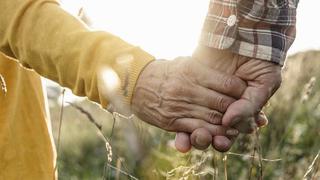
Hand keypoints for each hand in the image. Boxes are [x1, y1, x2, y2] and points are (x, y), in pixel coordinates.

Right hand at [132, 57, 246, 136]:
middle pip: (222, 103)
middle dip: (238, 110)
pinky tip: (222, 134)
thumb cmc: (165, 71)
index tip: (246, 92)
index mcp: (192, 71)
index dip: (241, 90)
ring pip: (212, 119)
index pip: (227, 83)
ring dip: (229, 125)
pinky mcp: (172, 120)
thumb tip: (228, 73)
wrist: (136, 83)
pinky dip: (212, 133)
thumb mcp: (183, 62)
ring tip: (239, 125)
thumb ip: (204, 67)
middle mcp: (187, 88)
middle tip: (248, 112)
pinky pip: (197, 129)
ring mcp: (179, 106)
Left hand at [175, 47, 280, 151]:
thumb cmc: (260, 61)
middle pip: (211, 132)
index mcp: (237, 111)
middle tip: (210, 140)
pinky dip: (180, 123)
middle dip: (209, 139)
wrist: (246, 34)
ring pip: (196, 124)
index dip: (225, 140)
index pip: (229, 133)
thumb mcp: (263, 83)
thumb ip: (250, 105)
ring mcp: (205, 98)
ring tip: (197, 135)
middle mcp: (220, 108)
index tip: (222, 142)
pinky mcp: (192, 86)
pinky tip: (181, 133)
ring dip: (196, 135)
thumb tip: (229, 122)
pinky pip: (183, 108)